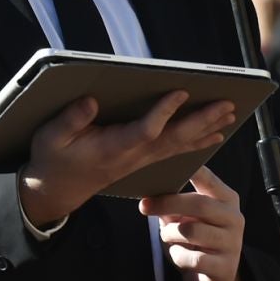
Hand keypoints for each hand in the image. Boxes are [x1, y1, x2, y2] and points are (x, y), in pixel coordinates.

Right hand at [18, 91, 234, 225]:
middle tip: (226, 105)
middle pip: (173, 139)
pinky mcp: (142, 159)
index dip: (163, 112)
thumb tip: (91, 101)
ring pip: (179, 145)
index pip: (144, 131)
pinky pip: (175, 150)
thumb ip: (70, 120)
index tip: (181, 92)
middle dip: (201, 121)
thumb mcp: (50, 138)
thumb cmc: (53, 159)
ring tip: (230, 114)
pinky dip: (198, 141)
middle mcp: (132, 156)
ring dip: (206, 129)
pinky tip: (214, 133)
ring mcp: (140, 160)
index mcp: (111, 148)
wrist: (57, 188)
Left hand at [140, 166, 245, 280]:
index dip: (192, 170)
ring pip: (191, 231)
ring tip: (169, 236)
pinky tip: (180, 255)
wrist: (215, 275)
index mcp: (225, 199)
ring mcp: (232, 243)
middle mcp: (234, 218)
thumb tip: (148, 190)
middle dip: (167, 203)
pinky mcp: (225, 267)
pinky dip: (177, 256)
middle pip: (199, 204)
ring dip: (170, 234)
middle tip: (144, 206)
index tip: (171, 160)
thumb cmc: (196, 238)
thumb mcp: (186, 216)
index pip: (209, 179)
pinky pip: (191, 258)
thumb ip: (173, 202)